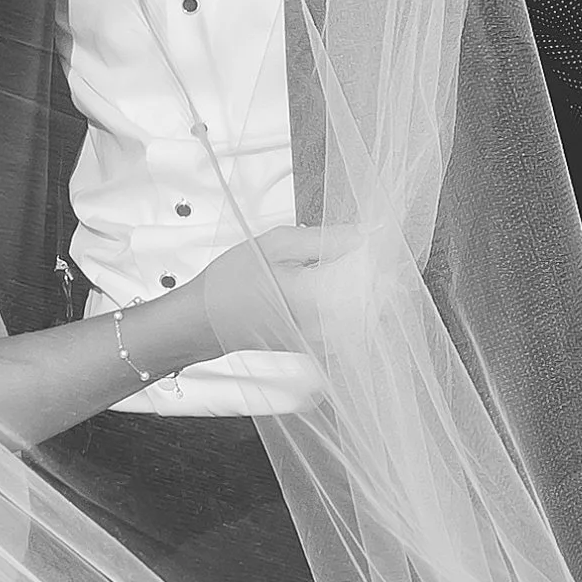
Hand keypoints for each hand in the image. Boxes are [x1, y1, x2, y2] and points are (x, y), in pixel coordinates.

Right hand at [195, 224, 377, 365]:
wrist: (205, 321)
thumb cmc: (232, 283)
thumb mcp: (276, 245)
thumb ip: (326, 239)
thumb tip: (364, 234)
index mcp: (318, 297)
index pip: (373, 273)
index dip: (376, 251)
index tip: (371, 235)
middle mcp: (327, 326)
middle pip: (375, 294)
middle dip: (371, 268)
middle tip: (352, 247)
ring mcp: (325, 341)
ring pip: (365, 310)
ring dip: (360, 285)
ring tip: (336, 265)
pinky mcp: (321, 347)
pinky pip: (350, 322)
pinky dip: (347, 302)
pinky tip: (325, 286)